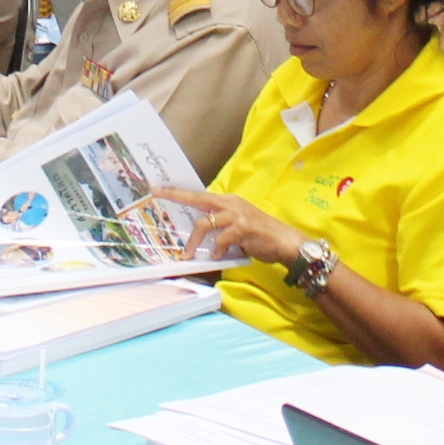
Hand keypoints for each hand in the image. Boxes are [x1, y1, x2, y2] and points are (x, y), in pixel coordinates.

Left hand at [151, 184, 304, 266]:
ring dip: (193, 242)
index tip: (159, 188)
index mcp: (229, 201)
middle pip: (198, 199)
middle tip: (157, 196)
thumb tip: (200, 235)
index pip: (200, 194)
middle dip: (176, 197)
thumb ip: (221, 225)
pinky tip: (218, 256)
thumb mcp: (239, 225)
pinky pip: (220, 240)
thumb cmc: (262, 236)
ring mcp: (237, 215)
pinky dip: (216, 251)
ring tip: (188, 254)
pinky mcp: (242, 229)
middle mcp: (232, 204)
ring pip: (205, 223)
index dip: (179, 192)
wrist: (286, 242)